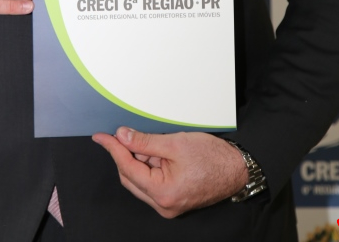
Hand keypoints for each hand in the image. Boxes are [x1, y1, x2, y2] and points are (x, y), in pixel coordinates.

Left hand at [92, 128, 247, 217]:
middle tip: (124, 133)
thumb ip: (145, 142)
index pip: (127, 168)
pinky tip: (155, 152)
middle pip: (130, 177)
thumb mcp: (175, 143)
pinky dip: (149, 166)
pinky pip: (152, 182)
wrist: (236, 169)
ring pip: (140, 180)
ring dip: (139, 160)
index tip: (101, 136)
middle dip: (126, 154)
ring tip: (151, 142)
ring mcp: (168, 205)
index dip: (113, 149)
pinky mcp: (173, 199)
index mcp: (162, 193)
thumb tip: (122, 136)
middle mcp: (163, 205)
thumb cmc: (212, 157)